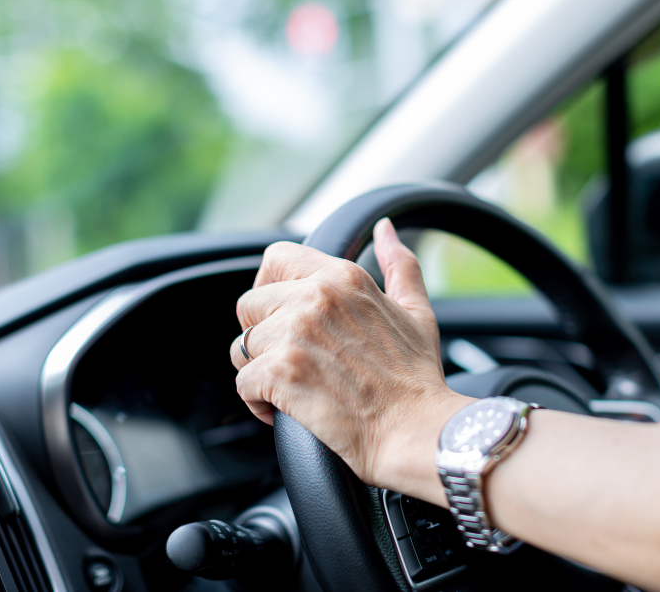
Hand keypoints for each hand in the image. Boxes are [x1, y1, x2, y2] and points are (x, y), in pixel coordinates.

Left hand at [229, 218, 472, 500]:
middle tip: (292, 363)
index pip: (276, 258)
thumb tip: (385, 229)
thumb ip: (399, 264)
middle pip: (249, 305)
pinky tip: (287, 411)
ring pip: (241, 347)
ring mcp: (296, 333)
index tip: (280, 316)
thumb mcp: (416, 311)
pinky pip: (242, 383)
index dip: (269, 289)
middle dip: (261, 337)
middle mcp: (315, 297)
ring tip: (292, 390)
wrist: (417, 431)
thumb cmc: (418, 380)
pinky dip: (258, 403)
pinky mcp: (282, 372)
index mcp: (343, 277)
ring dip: (259, 372)